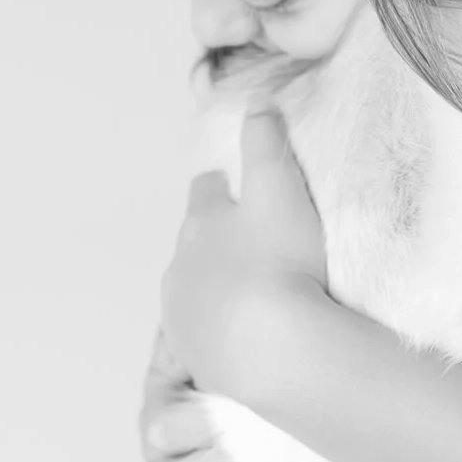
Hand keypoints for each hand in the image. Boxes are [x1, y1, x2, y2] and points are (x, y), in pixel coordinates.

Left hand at [160, 109, 328, 401]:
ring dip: (217, 285)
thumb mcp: (281, 190)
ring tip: (254, 292)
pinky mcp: (195, 356)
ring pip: (194, 289)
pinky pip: (205, 333)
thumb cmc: (281, 262)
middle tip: (255, 243)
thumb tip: (256, 105)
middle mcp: (181, 266)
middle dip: (216, 239)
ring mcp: (182, 315)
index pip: (205, 191)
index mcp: (201, 221)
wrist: (271, 349)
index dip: (223, 187)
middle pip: (194, 242)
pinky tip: (249, 333)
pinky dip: (221, 326)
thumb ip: (266, 143)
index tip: (241, 189)